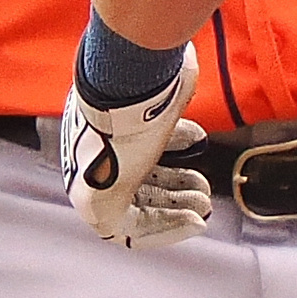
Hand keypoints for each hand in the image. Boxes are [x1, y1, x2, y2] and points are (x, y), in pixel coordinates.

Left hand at [60, 47, 212, 247]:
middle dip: (177, 189)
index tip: (197, 148)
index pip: (136, 151)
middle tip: (205, 190)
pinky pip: (134, 229)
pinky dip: (167, 227)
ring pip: (138, 209)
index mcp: (101, 132)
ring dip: (175, 210)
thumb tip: (190, 68)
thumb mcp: (160, 94)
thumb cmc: (137, 93)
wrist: (117, 99)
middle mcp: (93, 162)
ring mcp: (92, 189)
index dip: (171, 150)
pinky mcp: (98, 211)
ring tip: (204, 206)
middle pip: (139, 184)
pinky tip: (193, 220)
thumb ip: (171, 92)